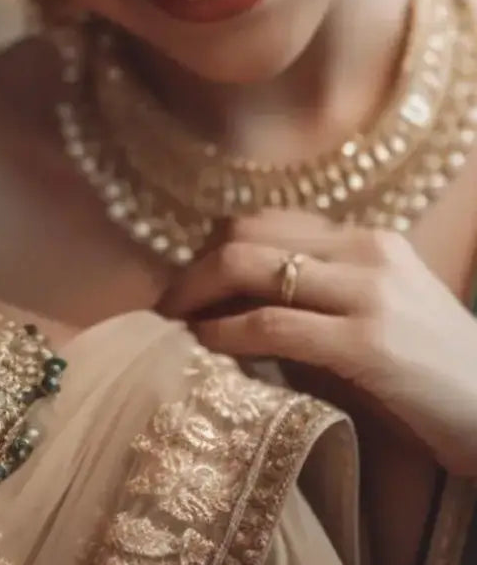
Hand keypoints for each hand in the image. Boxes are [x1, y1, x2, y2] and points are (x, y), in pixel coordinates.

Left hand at [158, 212, 476, 477]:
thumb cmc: (431, 371)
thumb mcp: (373, 311)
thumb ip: (314, 294)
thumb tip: (227, 299)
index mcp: (364, 238)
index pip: (262, 223)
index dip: (210, 248)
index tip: (185, 281)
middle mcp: (365, 250)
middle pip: (244, 234)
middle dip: (191, 267)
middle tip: (164, 303)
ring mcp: (369, 292)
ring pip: (248, 267)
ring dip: (194, 294)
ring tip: (170, 322)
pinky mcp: (369, 342)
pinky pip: (271, 324)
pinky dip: (224, 331)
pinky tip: (203, 344)